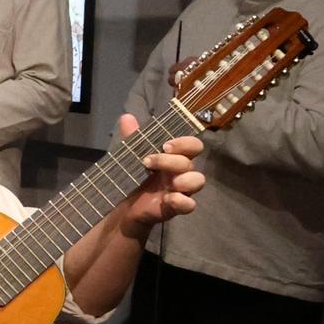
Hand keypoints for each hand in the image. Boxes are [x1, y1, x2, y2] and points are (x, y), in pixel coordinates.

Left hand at [110, 113, 204, 237]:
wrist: (124, 204)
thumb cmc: (135, 176)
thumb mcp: (132, 155)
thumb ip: (132, 138)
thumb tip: (126, 116)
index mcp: (175, 157)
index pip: (193, 145)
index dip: (184, 143)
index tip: (164, 145)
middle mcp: (181, 172)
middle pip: (190, 162)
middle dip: (171, 161)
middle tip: (147, 162)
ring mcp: (181, 190)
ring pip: (198, 181)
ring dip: (183, 180)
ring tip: (167, 183)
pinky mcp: (176, 207)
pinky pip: (190, 204)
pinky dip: (182, 201)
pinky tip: (168, 198)